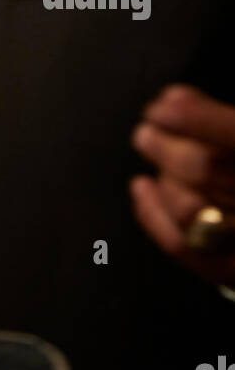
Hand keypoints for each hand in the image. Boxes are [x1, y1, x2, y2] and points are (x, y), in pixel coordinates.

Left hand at [130, 84, 234, 287]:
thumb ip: (219, 119)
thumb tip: (173, 101)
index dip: (193, 117)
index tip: (162, 107)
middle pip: (203, 169)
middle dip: (164, 146)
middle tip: (146, 132)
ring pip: (187, 208)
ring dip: (162, 177)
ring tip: (154, 155)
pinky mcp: (231, 269)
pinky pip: (181, 245)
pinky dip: (152, 212)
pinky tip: (143, 187)